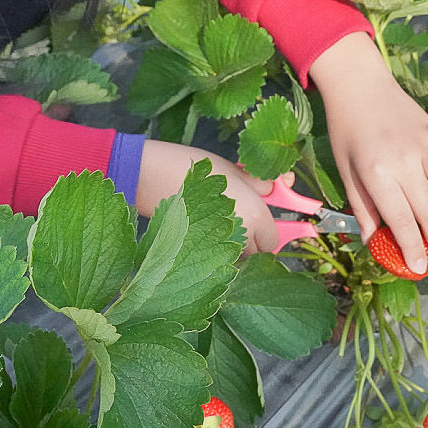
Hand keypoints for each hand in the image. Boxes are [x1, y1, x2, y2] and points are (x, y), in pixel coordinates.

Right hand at [135, 139, 283, 253]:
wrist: (147, 176)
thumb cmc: (190, 167)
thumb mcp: (231, 169)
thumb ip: (259, 183)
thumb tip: (280, 187)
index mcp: (255, 216)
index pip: (272, 240)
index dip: (265, 231)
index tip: (255, 220)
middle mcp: (240, 238)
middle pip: (254, 253)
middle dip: (248, 239)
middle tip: (231, 218)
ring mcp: (216, 251)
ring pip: (232, 258)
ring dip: (228, 246)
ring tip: (212, 223)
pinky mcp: (195, 256)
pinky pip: (212, 260)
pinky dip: (209, 252)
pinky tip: (197, 231)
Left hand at [309, 32, 427, 274]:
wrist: (356, 87)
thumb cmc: (346, 134)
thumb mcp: (346, 175)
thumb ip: (363, 208)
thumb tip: (373, 242)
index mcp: (378, 175)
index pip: (402, 221)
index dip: (413, 249)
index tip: (420, 270)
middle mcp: (405, 162)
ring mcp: (424, 144)